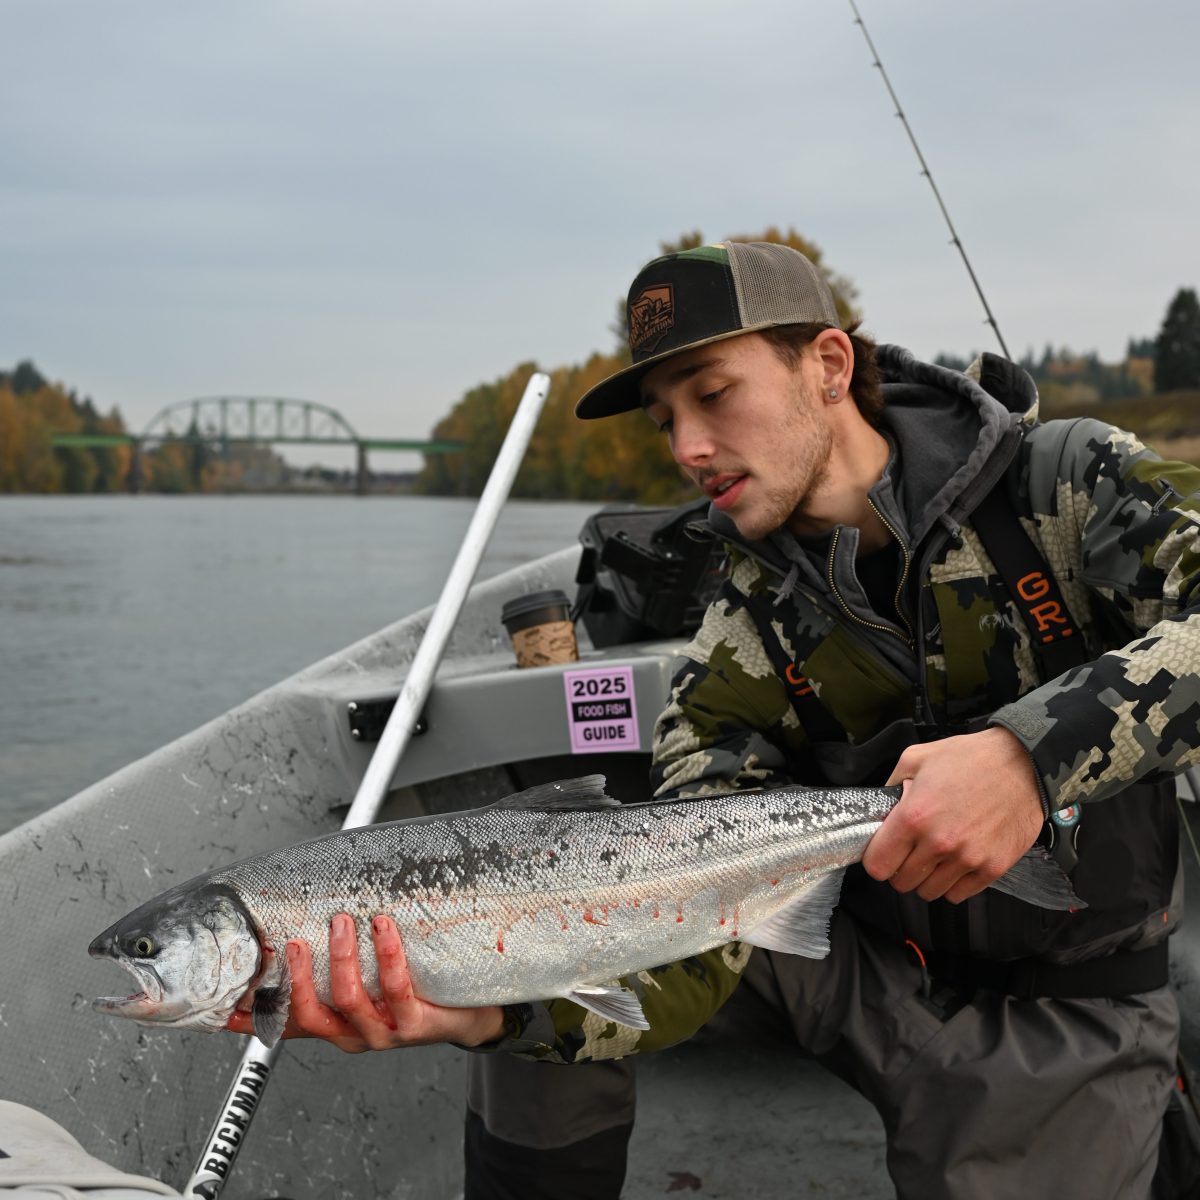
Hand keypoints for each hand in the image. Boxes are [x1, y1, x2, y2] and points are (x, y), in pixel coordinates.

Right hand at [226, 913, 505, 1052]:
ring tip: (342, 922)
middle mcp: (353, 1034)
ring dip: (341, 957)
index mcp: (335, 1025)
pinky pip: (396, 987)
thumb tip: (306, 926)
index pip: (285, 1023)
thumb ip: (336, 964)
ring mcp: (383, 1032)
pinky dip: (386, 953)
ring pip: (349, 999)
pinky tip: (382, 926)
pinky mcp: (416, 1024)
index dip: (252, 1016)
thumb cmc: (413, 989)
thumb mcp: (369, 981)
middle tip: (294, 940)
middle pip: (310, 1015)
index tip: (223, 1001)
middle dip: (297, 977)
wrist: (469, 1013)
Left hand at [862, 726, 1045, 903]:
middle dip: (901, 868)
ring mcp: (967, 859)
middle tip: (911, 851)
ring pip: (929, 892)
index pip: (878, 865)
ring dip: (927, 878)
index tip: (884, 852)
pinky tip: (956, 861)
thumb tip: (881, 809)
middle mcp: (939, 843)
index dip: (877, 859)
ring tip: (935, 855)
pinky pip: (959, 895)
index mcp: (914, 816)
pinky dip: (953, 883)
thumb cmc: (971, 758)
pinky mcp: (992, 868)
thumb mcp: (916, 757)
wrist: (1023, 763)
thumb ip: (891, 785)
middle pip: (902, 882)